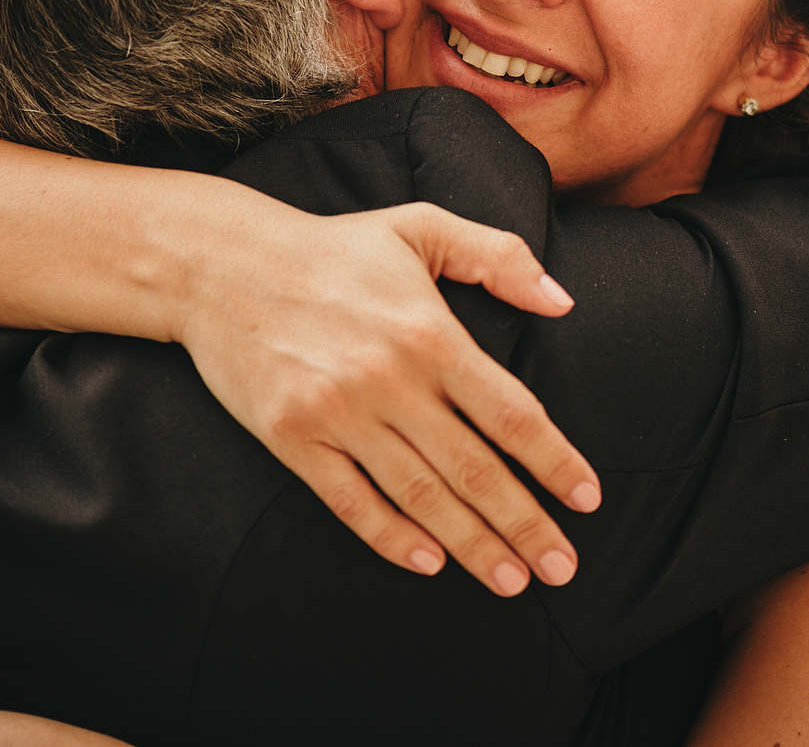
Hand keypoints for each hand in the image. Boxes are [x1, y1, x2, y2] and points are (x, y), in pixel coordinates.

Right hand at [178, 201, 600, 597]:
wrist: (221, 265)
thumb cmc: (332, 247)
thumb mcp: (420, 228)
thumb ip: (499, 257)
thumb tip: (563, 301)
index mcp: (430, 333)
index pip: (510, 413)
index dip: (554, 462)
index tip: (588, 498)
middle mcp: (389, 379)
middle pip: (474, 469)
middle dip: (525, 524)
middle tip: (562, 568)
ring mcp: (338, 412)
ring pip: (420, 495)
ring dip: (470, 545)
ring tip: (510, 581)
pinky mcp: (292, 437)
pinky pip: (350, 501)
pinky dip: (391, 537)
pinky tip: (428, 562)